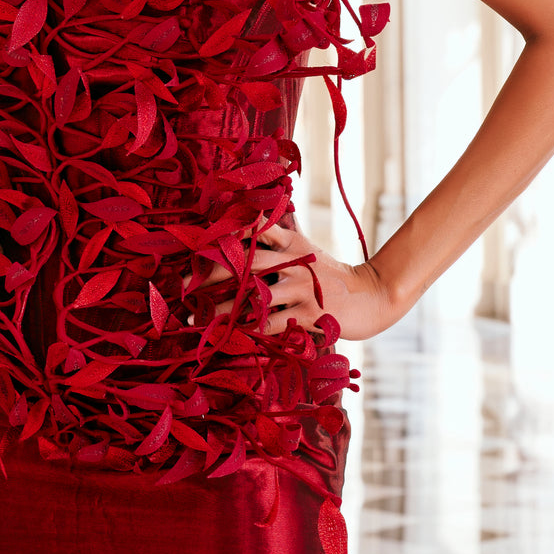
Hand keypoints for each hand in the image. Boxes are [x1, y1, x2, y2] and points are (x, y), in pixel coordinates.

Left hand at [192, 221, 398, 340]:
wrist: (371, 296)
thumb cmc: (331, 274)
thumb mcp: (306, 249)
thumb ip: (280, 236)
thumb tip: (253, 217)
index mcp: (291, 242)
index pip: (255, 229)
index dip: (226, 233)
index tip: (196, 243)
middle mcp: (293, 261)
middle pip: (246, 261)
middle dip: (212, 273)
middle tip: (183, 285)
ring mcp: (300, 288)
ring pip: (253, 297)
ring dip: (223, 309)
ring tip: (198, 317)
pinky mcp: (307, 314)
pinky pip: (271, 323)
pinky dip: (249, 329)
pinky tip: (229, 335)